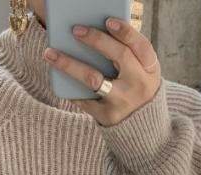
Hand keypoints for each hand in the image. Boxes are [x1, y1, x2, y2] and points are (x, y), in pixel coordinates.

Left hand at [42, 17, 160, 126]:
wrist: (143, 128)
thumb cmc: (136, 88)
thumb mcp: (141, 71)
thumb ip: (127, 53)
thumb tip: (94, 29)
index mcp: (150, 69)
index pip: (141, 46)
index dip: (126, 32)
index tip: (108, 21)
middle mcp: (139, 84)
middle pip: (119, 56)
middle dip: (96, 40)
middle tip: (75, 30)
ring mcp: (122, 102)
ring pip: (94, 79)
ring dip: (69, 64)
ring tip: (50, 53)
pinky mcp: (107, 116)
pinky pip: (84, 99)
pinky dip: (69, 88)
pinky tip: (56, 76)